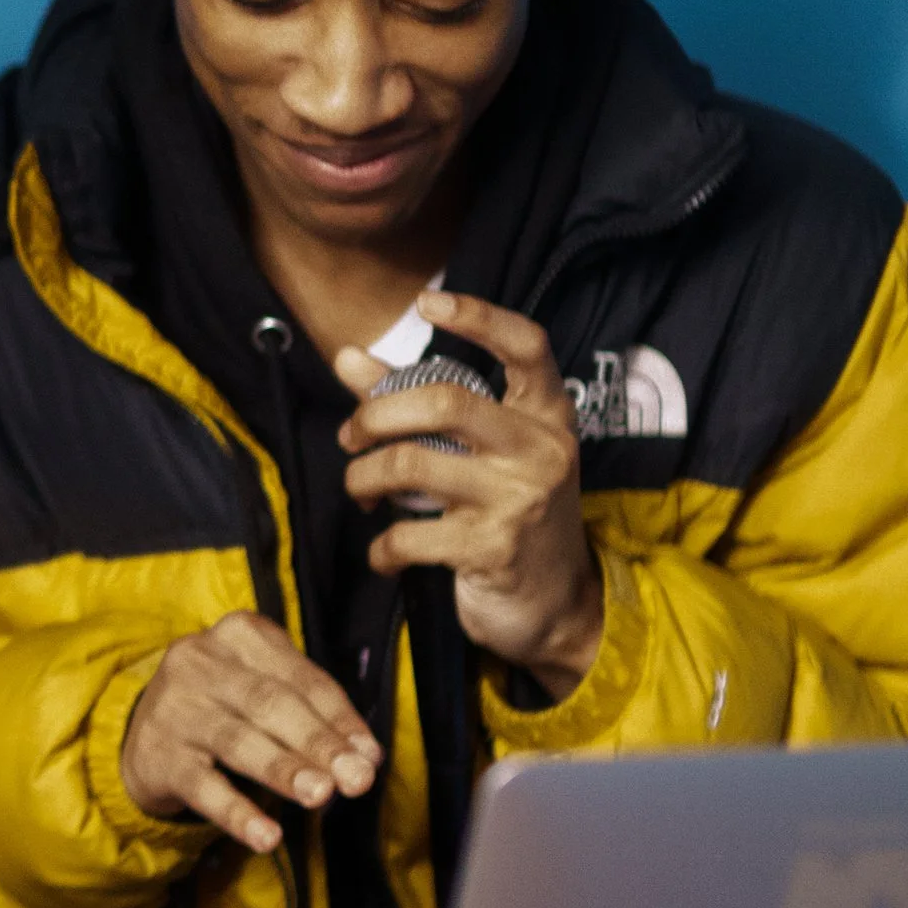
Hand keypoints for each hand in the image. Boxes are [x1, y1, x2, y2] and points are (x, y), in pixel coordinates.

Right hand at [120, 611, 381, 846]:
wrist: (144, 733)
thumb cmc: (225, 707)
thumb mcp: (263, 691)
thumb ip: (312, 714)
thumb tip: (364, 756)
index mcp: (240, 635)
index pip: (301, 678)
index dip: (340, 718)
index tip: (370, 755)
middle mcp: (202, 661)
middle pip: (271, 703)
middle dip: (318, 743)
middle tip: (356, 779)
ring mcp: (175, 707)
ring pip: (238, 741)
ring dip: (284, 770)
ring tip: (320, 796)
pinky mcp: (158, 754)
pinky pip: (203, 787)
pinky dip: (238, 813)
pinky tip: (266, 836)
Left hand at [334, 289, 601, 694]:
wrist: (558, 604)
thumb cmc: (511, 512)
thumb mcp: (482, 452)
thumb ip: (416, 401)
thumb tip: (348, 357)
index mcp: (546, 415)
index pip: (527, 347)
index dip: (479, 316)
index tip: (428, 302)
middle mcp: (541, 449)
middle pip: (444, 401)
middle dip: (375, 415)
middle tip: (351, 436)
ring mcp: (520, 500)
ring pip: (411, 464)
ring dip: (364, 477)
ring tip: (362, 490)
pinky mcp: (494, 550)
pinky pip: (408, 535)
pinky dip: (380, 547)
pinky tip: (384, 553)